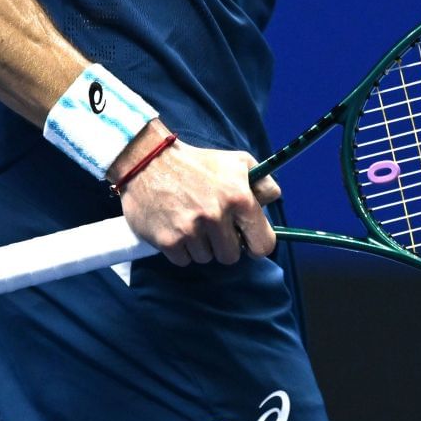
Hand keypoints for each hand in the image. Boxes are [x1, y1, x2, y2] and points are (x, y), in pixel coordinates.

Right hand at [109, 124, 282, 265]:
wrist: (148, 160)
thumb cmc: (197, 163)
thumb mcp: (236, 162)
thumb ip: (262, 181)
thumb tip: (272, 201)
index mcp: (238, 197)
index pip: (263, 245)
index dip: (256, 244)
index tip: (247, 241)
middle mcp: (216, 216)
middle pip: (231, 256)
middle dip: (223, 244)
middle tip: (211, 226)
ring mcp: (190, 230)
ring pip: (206, 258)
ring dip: (200, 245)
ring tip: (190, 221)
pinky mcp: (168, 241)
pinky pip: (184, 260)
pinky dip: (181, 248)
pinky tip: (175, 226)